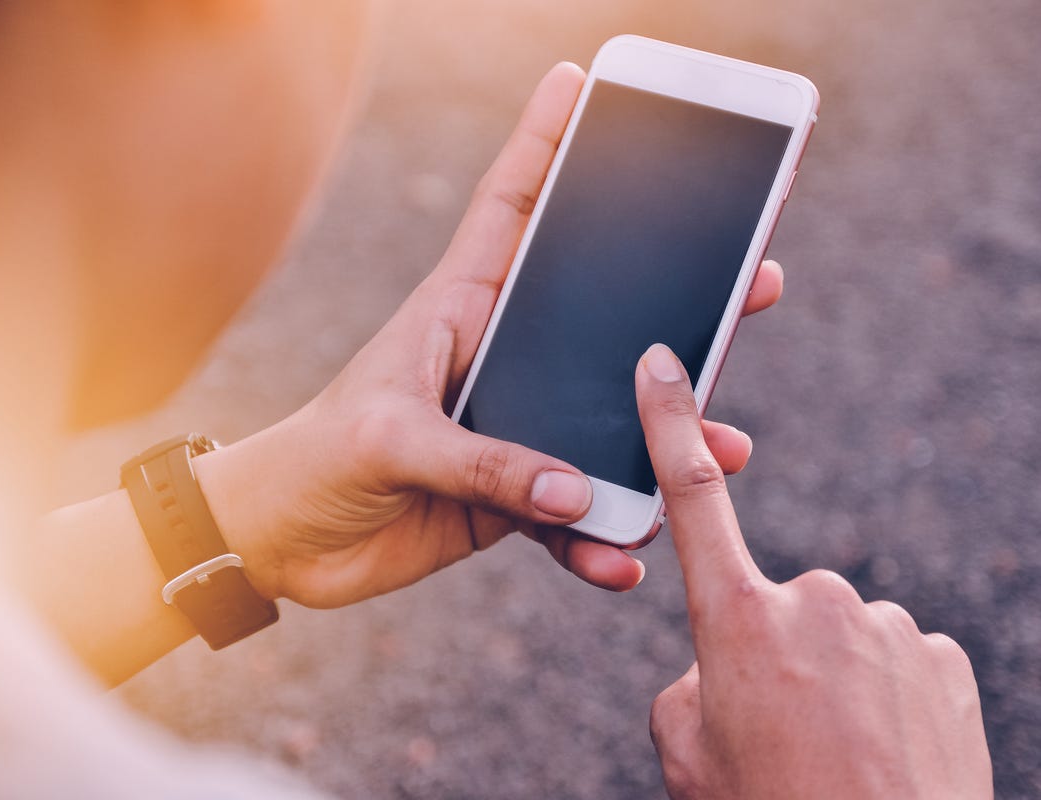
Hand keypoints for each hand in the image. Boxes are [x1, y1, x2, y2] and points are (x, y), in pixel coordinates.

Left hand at [193, 63, 786, 607]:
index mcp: (458, 308)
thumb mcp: (390, 441)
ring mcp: (514, 427)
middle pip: (599, 313)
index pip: (509, 207)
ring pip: (610, 420)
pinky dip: (603, 538)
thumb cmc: (314, 461)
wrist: (286, 545)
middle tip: (754, 280)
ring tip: (723, 450)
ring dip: (668, 437)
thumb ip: (482, 463)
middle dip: (674, 297)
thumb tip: (579, 490)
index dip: (544, 142)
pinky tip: (626, 558)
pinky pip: (576, 515)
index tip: (583, 82)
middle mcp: (498, 356)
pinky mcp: (513, 496)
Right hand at [636, 344, 992, 798]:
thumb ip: (690, 682)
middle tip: (785, 730)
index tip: (662, 364)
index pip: (692, 498)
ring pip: (842, 638)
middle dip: (776, 654)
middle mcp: (815, 603)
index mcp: (737, 621)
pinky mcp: (943, 655)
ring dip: (836, 681)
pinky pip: (898, 659)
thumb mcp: (687, 753)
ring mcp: (888, 626)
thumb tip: (721, 663)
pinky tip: (886, 749)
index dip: (670, 422)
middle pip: (778, 607)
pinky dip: (888, 696)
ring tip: (839, 752)